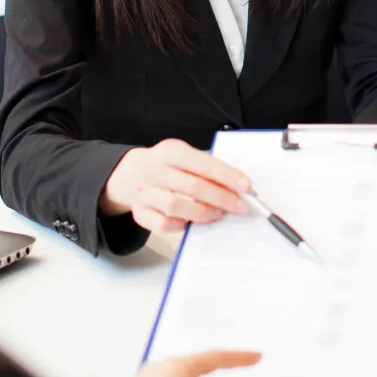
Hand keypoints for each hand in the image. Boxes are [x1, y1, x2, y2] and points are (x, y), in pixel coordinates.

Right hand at [102, 139, 250, 232]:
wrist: (130, 173)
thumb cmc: (168, 166)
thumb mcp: (184, 156)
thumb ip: (207, 168)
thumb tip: (238, 187)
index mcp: (170, 151)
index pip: (203, 164)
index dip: (227, 176)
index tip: (246, 187)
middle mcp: (155, 170)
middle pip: (193, 187)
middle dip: (222, 198)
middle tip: (240, 206)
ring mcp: (145, 192)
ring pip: (177, 206)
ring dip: (203, 213)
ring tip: (218, 214)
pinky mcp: (140, 212)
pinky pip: (163, 224)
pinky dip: (181, 225)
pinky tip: (191, 221)